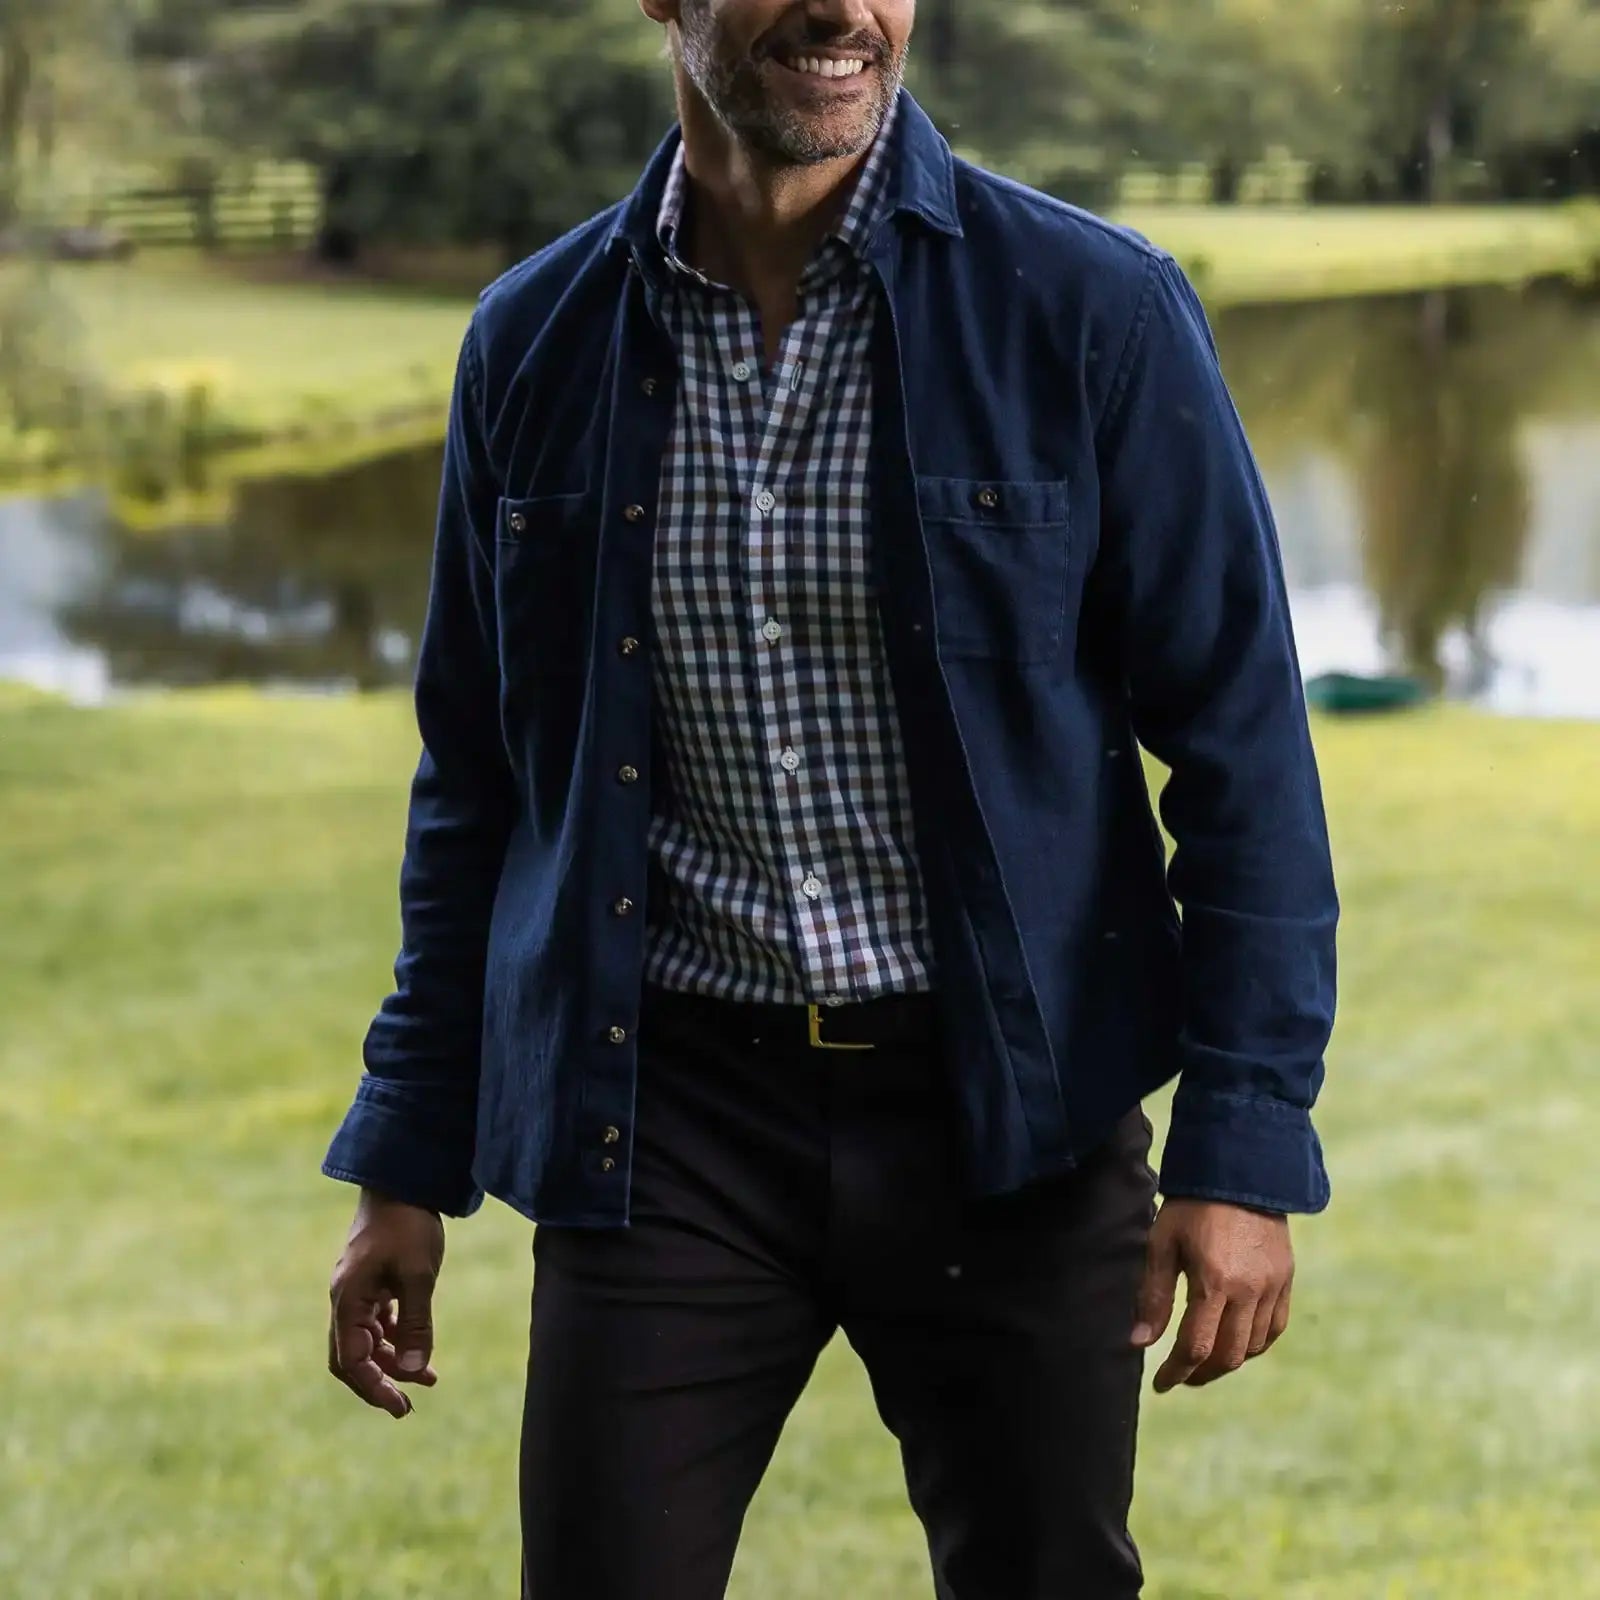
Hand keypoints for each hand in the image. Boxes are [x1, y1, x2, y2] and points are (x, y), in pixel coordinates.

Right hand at [328, 1188, 445, 1418]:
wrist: (403, 1180)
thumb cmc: (409, 1225)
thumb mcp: (419, 1276)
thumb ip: (416, 1323)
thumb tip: (416, 1370)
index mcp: (348, 1300)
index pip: (351, 1362)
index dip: (374, 1389)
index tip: (401, 1407)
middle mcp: (345, 1299)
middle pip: (351, 1357)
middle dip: (378, 1383)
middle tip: (406, 1407)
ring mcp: (357, 1290)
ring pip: (366, 1340)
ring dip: (392, 1360)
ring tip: (427, 1379)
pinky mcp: (371, 1280)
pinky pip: (377, 1321)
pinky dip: (395, 1337)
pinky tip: (418, 1348)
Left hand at [1130, 1198, 1292, 1391]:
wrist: (1239, 1170)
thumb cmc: (1192, 1205)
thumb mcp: (1163, 1244)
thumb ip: (1153, 1295)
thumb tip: (1139, 1341)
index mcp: (1214, 1282)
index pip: (1196, 1347)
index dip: (1176, 1372)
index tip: (1161, 1384)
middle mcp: (1249, 1291)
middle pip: (1228, 1355)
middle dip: (1202, 1373)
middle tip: (1182, 1375)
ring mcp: (1272, 1286)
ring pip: (1254, 1347)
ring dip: (1228, 1361)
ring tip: (1204, 1360)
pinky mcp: (1286, 1279)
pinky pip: (1274, 1327)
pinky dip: (1256, 1344)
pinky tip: (1237, 1343)